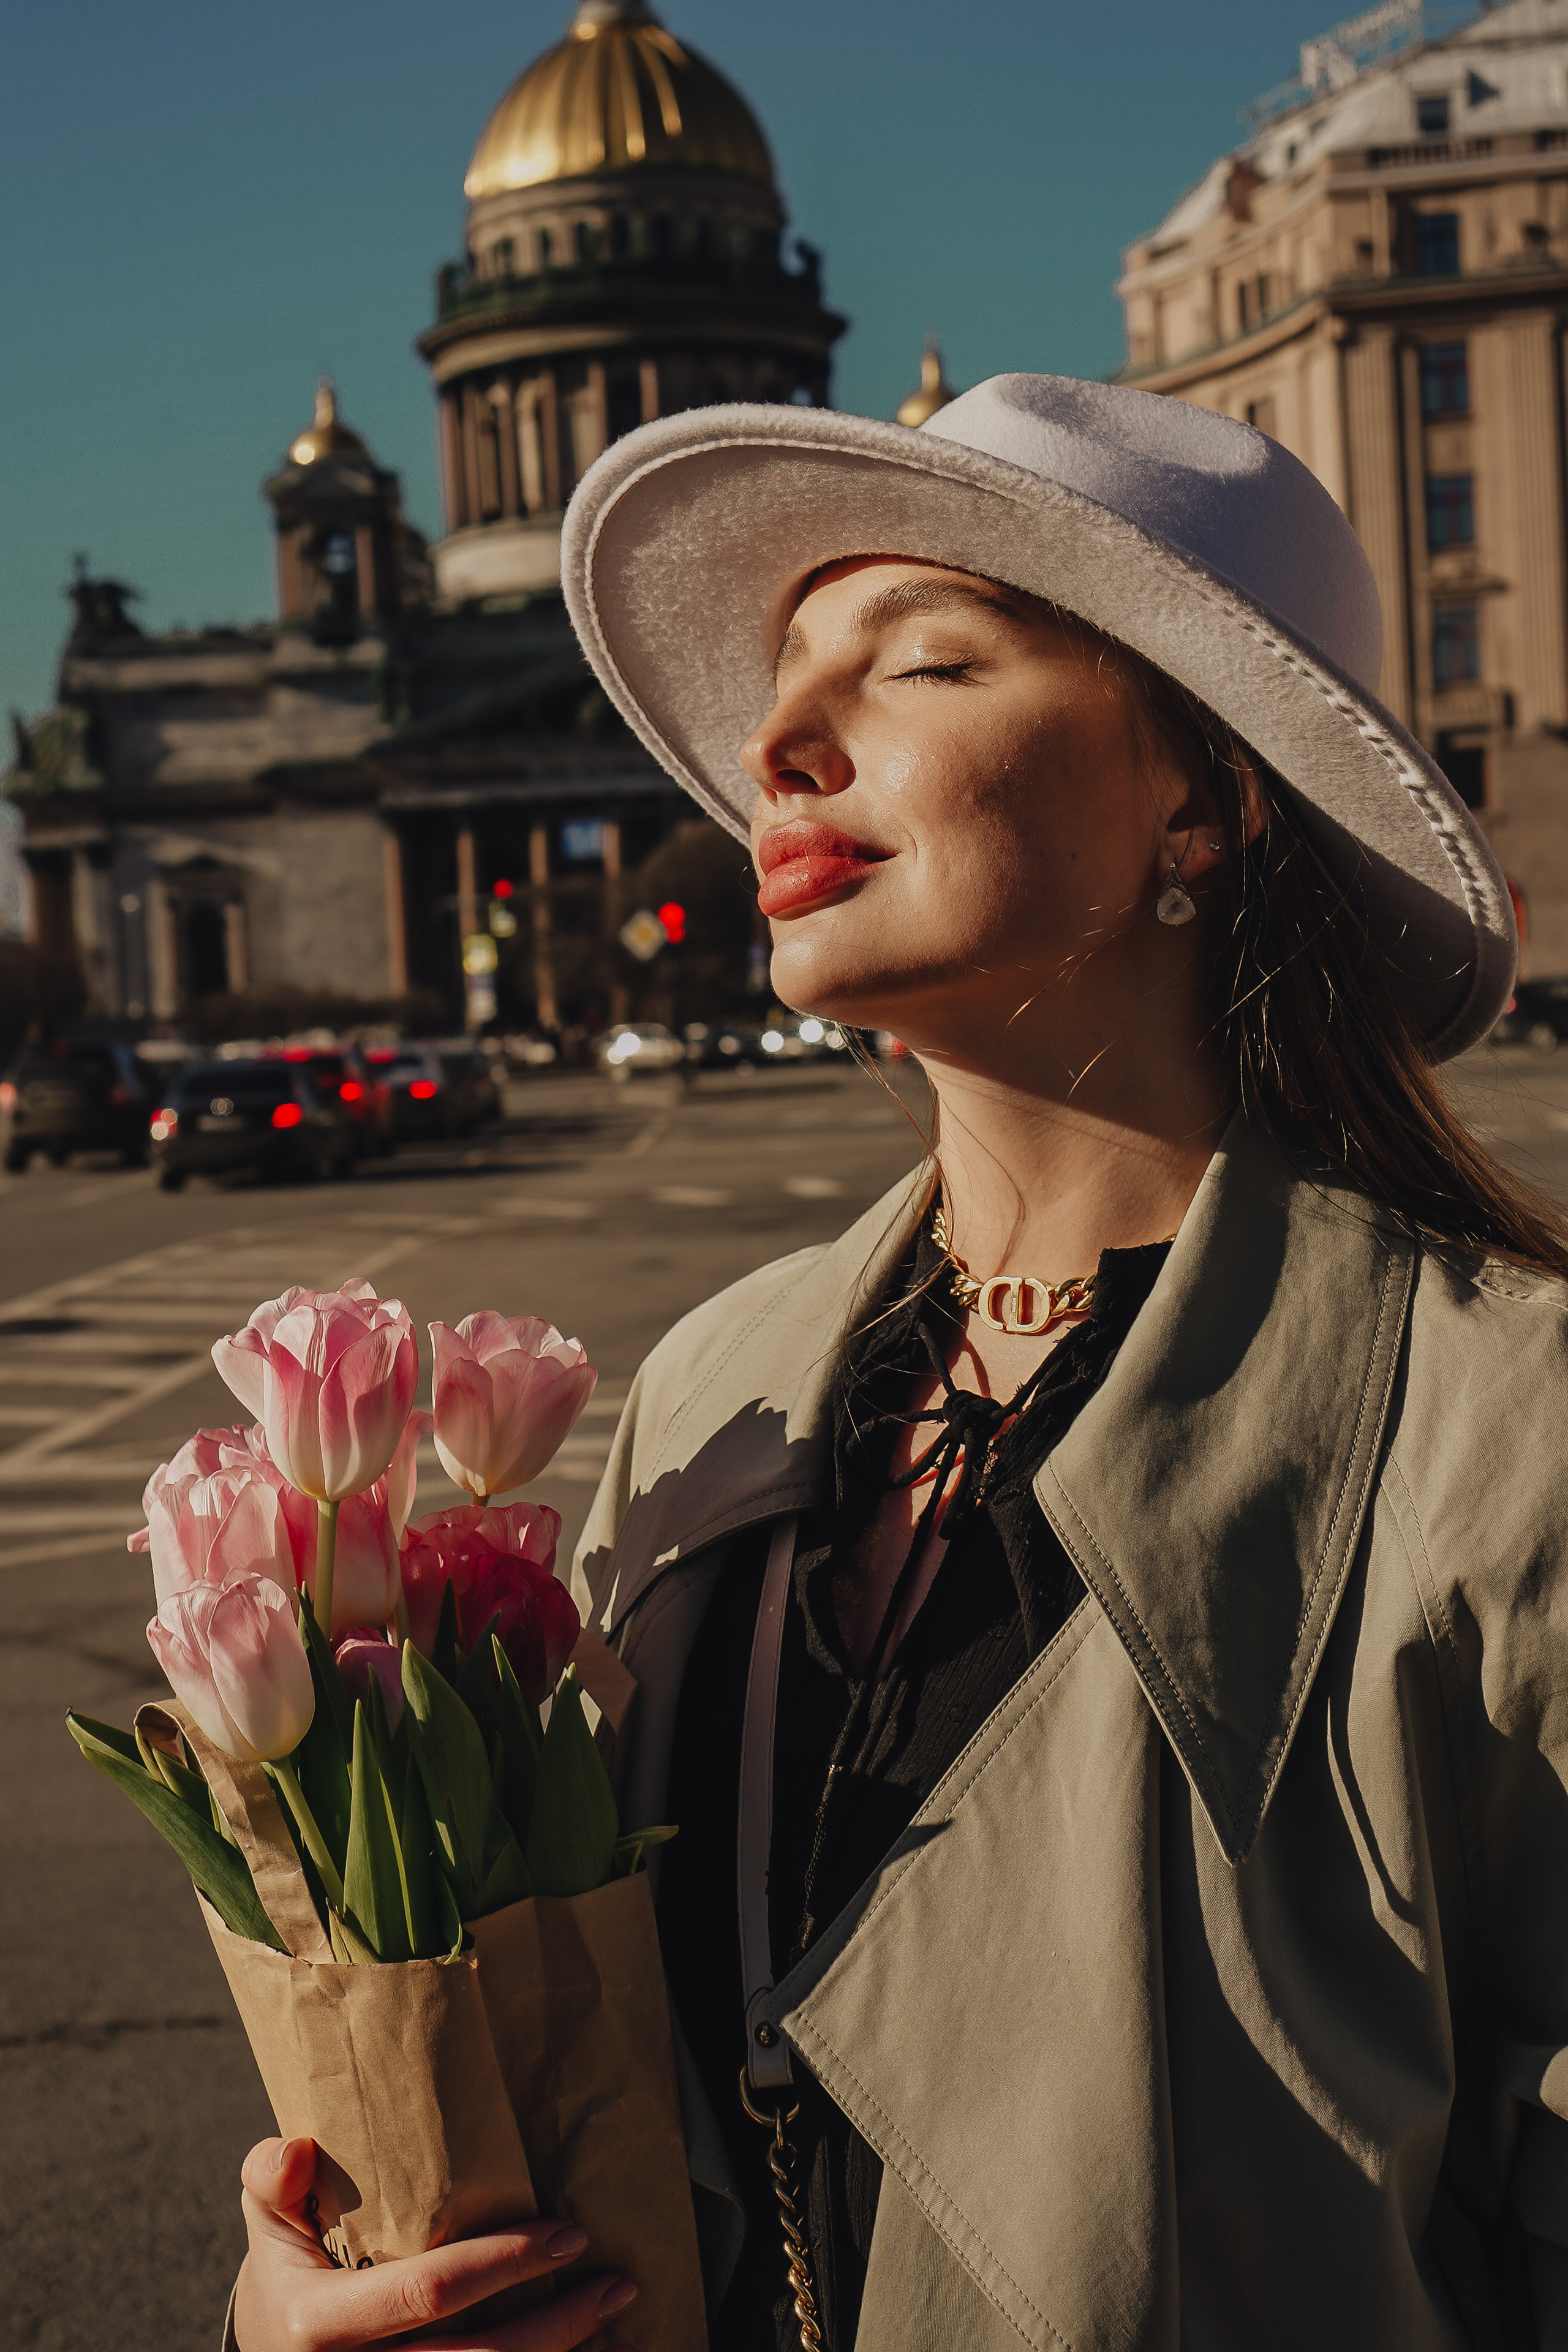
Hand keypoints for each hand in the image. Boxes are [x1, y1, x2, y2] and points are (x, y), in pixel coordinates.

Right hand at [233, 2137, 639, 2349]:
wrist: (270, 2347)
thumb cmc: (284, 2264)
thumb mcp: (267, 2217)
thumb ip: (271, 2178)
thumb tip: (294, 2149)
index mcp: (317, 2323)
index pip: (425, 2294)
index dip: (502, 2265)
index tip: (568, 2232)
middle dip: (555, 2325)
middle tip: (618, 2281)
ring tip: (617, 2317)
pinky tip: (584, 2351)